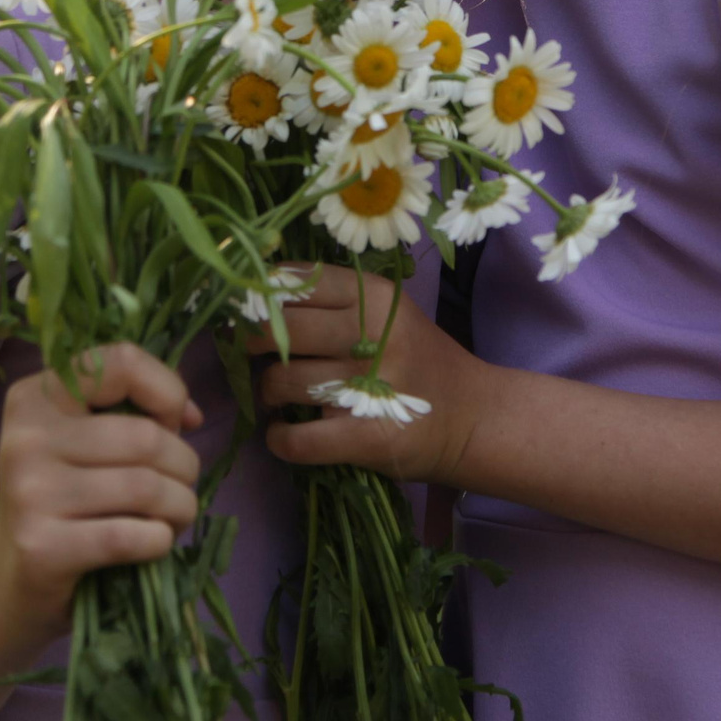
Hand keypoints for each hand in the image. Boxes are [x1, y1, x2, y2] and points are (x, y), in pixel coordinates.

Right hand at [0, 344, 203, 638]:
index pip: (122, 363)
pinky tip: (152, 543)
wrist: (9, 582)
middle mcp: (26, 437)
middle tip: (180, 488)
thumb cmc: (65, 502)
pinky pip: (132, 535)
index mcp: (37, 397)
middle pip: (146, 436)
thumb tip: (191, 415)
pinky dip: (159, 540)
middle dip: (184, 466)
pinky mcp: (42, 547)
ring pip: (146, 487)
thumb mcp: (87, 442)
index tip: (175, 424)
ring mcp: (29, 492)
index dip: (168, 391)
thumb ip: (137, 413)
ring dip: (180, 507)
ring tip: (173, 517)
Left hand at [246, 264, 484, 483]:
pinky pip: (296, 439)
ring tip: (280, 397)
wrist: (473, 416)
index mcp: (374, 296)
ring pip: (280, 383)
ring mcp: (369, 388)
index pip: (296, 281)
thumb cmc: (417, 358)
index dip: (259, 296)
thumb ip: (332, 299)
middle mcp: (371, 335)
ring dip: (267, 394)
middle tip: (252, 355)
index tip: (247, 311)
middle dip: (251, 344)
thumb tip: (255, 292)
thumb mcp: (386, 312)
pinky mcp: (366, 437)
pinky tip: (283, 434)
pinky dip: (278, 439)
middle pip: (278, 330)